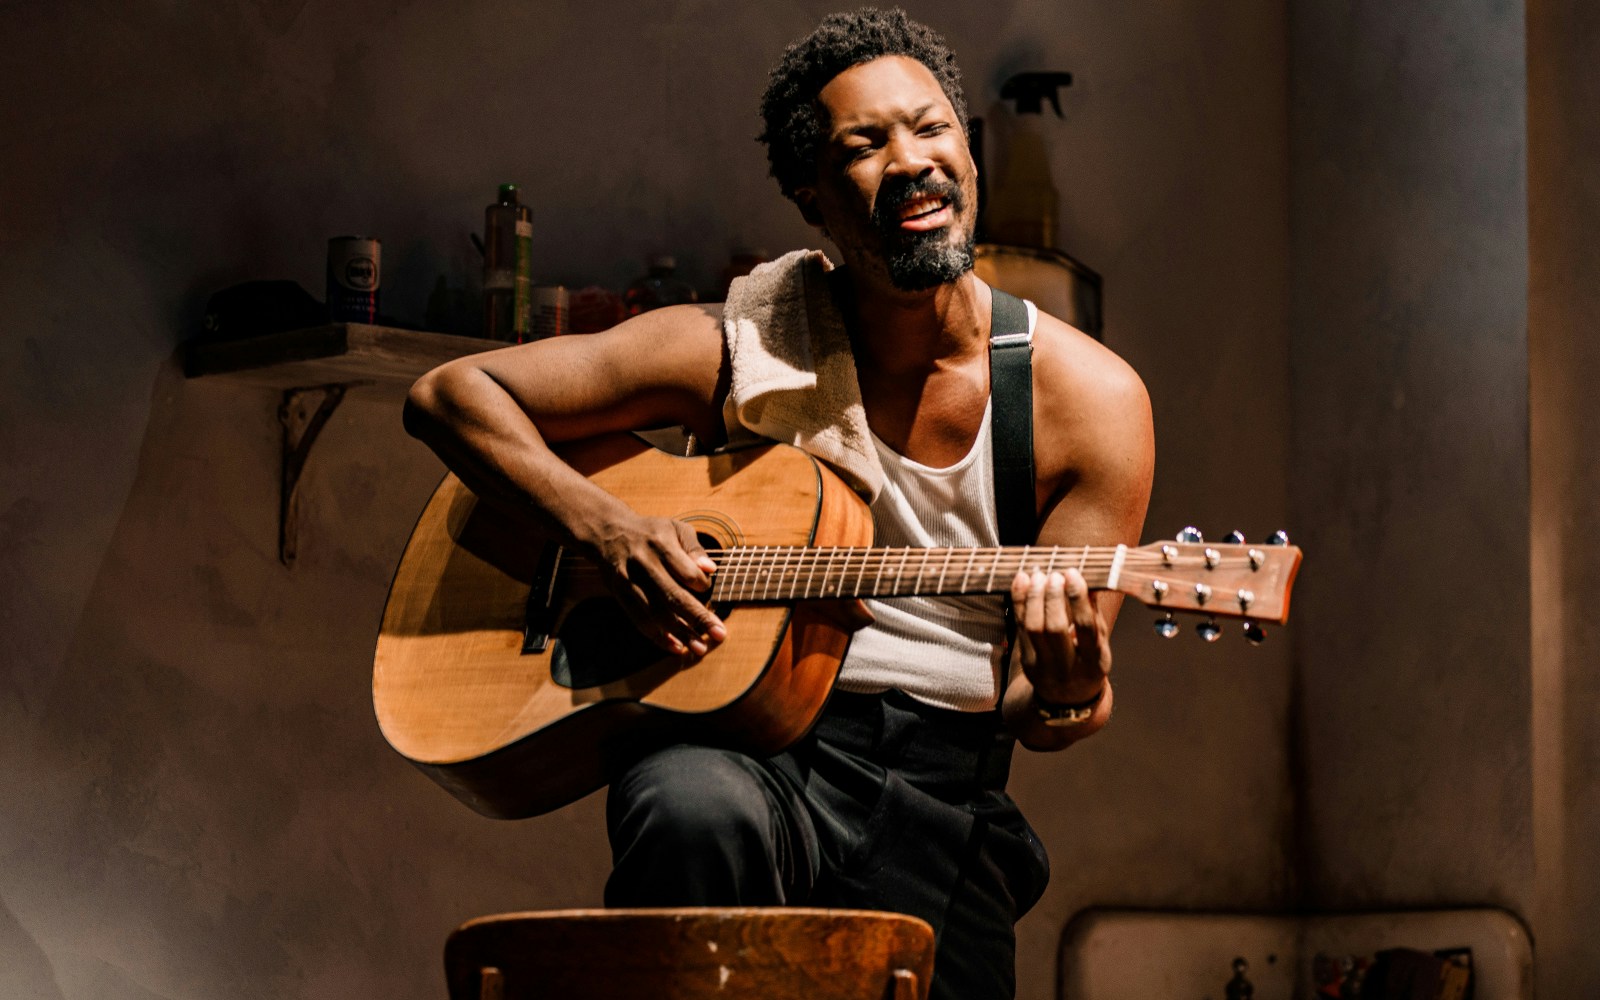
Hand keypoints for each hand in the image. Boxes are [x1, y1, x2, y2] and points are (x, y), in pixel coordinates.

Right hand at [584, 512, 726, 656]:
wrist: (608, 533)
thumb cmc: (651, 532)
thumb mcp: (675, 529)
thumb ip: (694, 549)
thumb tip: (711, 570)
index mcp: (661, 545)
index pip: (687, 572)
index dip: (701, 584)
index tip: (705, 587)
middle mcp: (644, 565)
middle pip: (673, 596)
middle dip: (698, 618)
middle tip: (720, 634)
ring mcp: (630, 582)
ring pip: (657, 613)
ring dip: (680, 633)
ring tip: (700, 648)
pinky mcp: (621, 596)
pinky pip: (640, 621)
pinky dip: (658, 637)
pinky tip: (676, 647)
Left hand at [1009, 568, 1109, 703]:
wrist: (1067, 700)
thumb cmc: (1087, 663)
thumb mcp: (1099, 645)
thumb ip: (1094, 616)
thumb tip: (1090, 581)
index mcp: (1094, 663)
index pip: (1086, 628)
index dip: (1077, 599)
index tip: (1073, 574)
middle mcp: (1067, 668)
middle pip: (1055, 628)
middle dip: (1052, 597)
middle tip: (1054, 574)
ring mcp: (1043, 667)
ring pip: (1033, 628)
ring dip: (1033, 597)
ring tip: (1038, 575)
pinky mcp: (1026, 661)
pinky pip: (1019, 628)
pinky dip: (1019, 602)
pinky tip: (1022, 582)